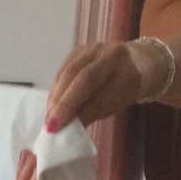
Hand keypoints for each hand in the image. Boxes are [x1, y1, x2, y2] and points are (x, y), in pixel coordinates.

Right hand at [43, 39, 160, 130]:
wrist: (132, 63)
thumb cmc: (123, 90)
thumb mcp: (115, 104)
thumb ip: (93, 112)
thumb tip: (67, 126)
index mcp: (126, 71)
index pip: (100, 93)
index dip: (79, 111)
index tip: (62, 130)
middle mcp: (110, 54)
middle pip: (81, 78)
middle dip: (63, 104)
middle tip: (49, 125)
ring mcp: (92, 49)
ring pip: (68, 73)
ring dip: (55, 98)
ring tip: (47, 117)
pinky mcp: (78, 50)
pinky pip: (62, 70)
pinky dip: (54, 89)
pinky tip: (50, 104)